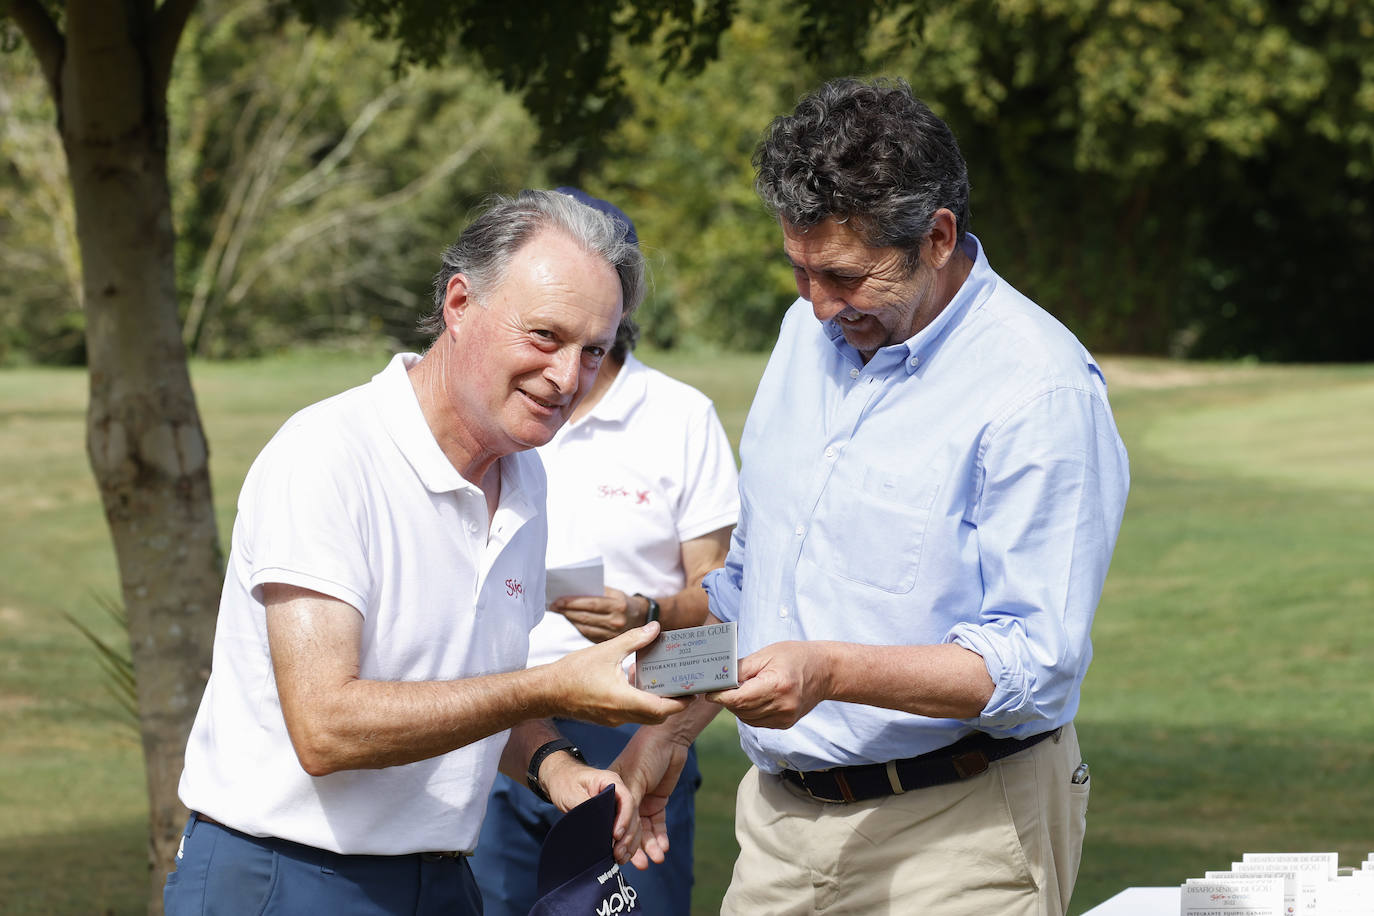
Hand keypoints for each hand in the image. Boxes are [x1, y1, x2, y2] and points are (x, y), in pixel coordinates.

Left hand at [538, 753, 643, 863]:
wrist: (560, 780)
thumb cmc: (565, 783)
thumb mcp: (572, 794)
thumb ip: (586, 808)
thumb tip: (597, 829)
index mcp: (612, 782)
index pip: (626, 800)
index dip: (624, 818)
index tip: (616, 835)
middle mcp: (619, 793)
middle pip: (633, 814)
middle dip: (627, 836)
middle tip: (617, 853)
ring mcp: (618, 805)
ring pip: (633, 824)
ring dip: (629, 843)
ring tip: (620, 858)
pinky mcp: (615, 816)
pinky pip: (627, 830)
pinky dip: (627, 844)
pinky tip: (623, 856)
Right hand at [546, 622, 688, 725]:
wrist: (546, 692)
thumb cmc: (573, 672)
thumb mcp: (606, 651)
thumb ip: (633, 640)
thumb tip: (655, 628)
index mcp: (623, 700)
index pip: (661, 709)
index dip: (680, 703)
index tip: (693, 693)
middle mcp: (621, 715)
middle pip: (656, 716)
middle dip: (674, 705)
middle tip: (686, 689)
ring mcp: (613, 719)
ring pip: (644, 716)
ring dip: (658, 704)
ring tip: (668, 685)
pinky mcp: (607, 718)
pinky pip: (632, 714)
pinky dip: (642, 703)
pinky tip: (641, 685)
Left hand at [550, 587, 641, 641]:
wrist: (643, 620)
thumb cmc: (625, 603)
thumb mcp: (616, 593)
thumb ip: (599, 591)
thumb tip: (576, 589)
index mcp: (618, 605)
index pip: (591, 603)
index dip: (573, 602)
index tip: (559, 600)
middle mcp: (616, 621)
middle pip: (585, 616)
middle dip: (567, 610)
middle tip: (554, 605)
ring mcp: (612, 634)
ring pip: (584, 626)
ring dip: (570, 618)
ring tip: (560, 611)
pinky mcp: (608, 642)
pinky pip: (588, 634)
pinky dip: (577, 626)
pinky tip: (571, 619)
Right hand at [610, 720, 692, 869]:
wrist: (669, 738)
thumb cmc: (645, 753)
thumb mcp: (633, 780)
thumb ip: (628, 805)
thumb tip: (621, 833)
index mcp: (613, 792)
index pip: (615, 820)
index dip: (618, 838)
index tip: (620, 856)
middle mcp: (626, 799)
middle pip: (629, 829)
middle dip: (635, 848)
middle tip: (639, 865)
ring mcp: (642, 801)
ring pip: (644, 830)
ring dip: (650, 846)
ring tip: (656, 859)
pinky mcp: (658, 801)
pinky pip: (658, 824)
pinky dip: (660, 837)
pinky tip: (663, 848)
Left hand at [707, 641, 832, 728]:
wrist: (825, 671)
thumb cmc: (795, 657)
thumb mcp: (766, 654)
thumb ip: (741, 669)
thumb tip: (718, 679)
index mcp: (777, 685)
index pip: (740, 698)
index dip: (721, 697)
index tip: (709, 692)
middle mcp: (782, 705)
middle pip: (741, 709)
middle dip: (727, 700)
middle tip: (721, 687)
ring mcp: (785, 717)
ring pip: (747, 718)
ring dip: (737, 706)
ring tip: (738, 690)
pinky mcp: (785, 723)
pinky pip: (757, 722)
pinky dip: (748, 712)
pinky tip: (751, 698)